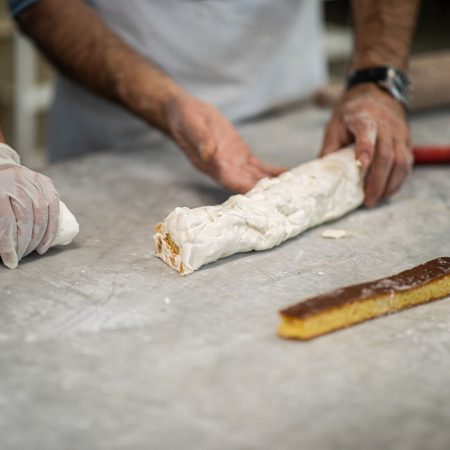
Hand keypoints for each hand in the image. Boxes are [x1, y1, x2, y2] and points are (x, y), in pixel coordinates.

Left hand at [0, 145, 59, 268]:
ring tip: (35, 251)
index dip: (8, 244)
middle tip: (22, 256)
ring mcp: (33, 182)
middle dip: (25, 242)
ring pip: (41, 215)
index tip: (11, 261)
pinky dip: (52, 228)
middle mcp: (16, 183)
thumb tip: (5, 252)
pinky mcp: (46, 183)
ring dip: (39, 238)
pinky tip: (46, 243)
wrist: (1, 167)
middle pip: (24, 219)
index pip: (5, 221)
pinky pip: (54, 209)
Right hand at [164, 94, 284, 192]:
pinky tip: (287, 174)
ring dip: (272, 184)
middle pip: (247, 184)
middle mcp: (224, 169)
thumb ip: (201, 140)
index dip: (247, 188)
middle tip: (286, 198)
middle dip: (265, 192)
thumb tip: (209, 154)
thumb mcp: (191, 125)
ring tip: (293, 190)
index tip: (264, 197)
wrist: (184, 112)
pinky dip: (272, 171)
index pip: (231, 181)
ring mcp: (233, 163)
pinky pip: (258, 166)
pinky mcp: (240, 154)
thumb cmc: (184, 118)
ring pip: (256, 177)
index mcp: (211, 165)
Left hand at [320, 84, 412, 206]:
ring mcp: (399, 133)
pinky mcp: (407, 140)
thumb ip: (330, 149)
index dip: (365, 149)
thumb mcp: (334, 126)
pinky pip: (407, 163)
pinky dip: (398, 180)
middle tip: (368, 200)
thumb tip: (321, 175)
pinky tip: (387, 191)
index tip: (361, 165)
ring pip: (401, 161)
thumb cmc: (351, 114)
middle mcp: (385, 125)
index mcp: (364, 118)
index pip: (367, 133)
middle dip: (377, 181)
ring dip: (390, 184)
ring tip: (377, 199)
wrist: (375, 93)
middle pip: (386, 155)